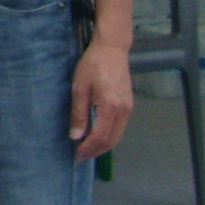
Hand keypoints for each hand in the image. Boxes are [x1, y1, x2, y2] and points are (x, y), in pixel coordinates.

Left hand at [70, 40, 133, 158]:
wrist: (112, 49)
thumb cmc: (92, 65)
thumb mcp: (80, 88)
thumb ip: (78, 113)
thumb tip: (76, 136)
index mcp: (111, 108)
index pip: (100, 137)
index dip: (88, 149)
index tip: (76, 155)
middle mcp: (124, 112)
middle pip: (111, 141)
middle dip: (96, 151)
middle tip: (80, 155)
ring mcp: (129, 109)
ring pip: (117, 136)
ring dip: (103, 145)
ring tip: (87, 148)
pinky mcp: (129, 105)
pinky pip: (120, 127)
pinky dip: (109, 136)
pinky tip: (97, 135)